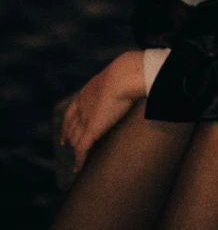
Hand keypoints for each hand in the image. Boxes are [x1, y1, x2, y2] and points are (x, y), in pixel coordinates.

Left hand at [60, 51, 145, 172]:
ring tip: (77, 158)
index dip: (67, 124)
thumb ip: (115, 85)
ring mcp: (85, 119)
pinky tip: (78, 168)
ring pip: (75, 138)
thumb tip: (128, 85)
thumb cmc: (125, 74)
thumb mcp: (114, 79)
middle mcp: (81, 107)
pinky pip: (82, 148)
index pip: (71, 112)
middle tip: (68, 146)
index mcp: (85, 94)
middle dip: (69, 137)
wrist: (122, 77)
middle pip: (71, 126)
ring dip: (76, 148)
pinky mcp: (91, 130)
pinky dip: (79, 159)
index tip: (65, 133)